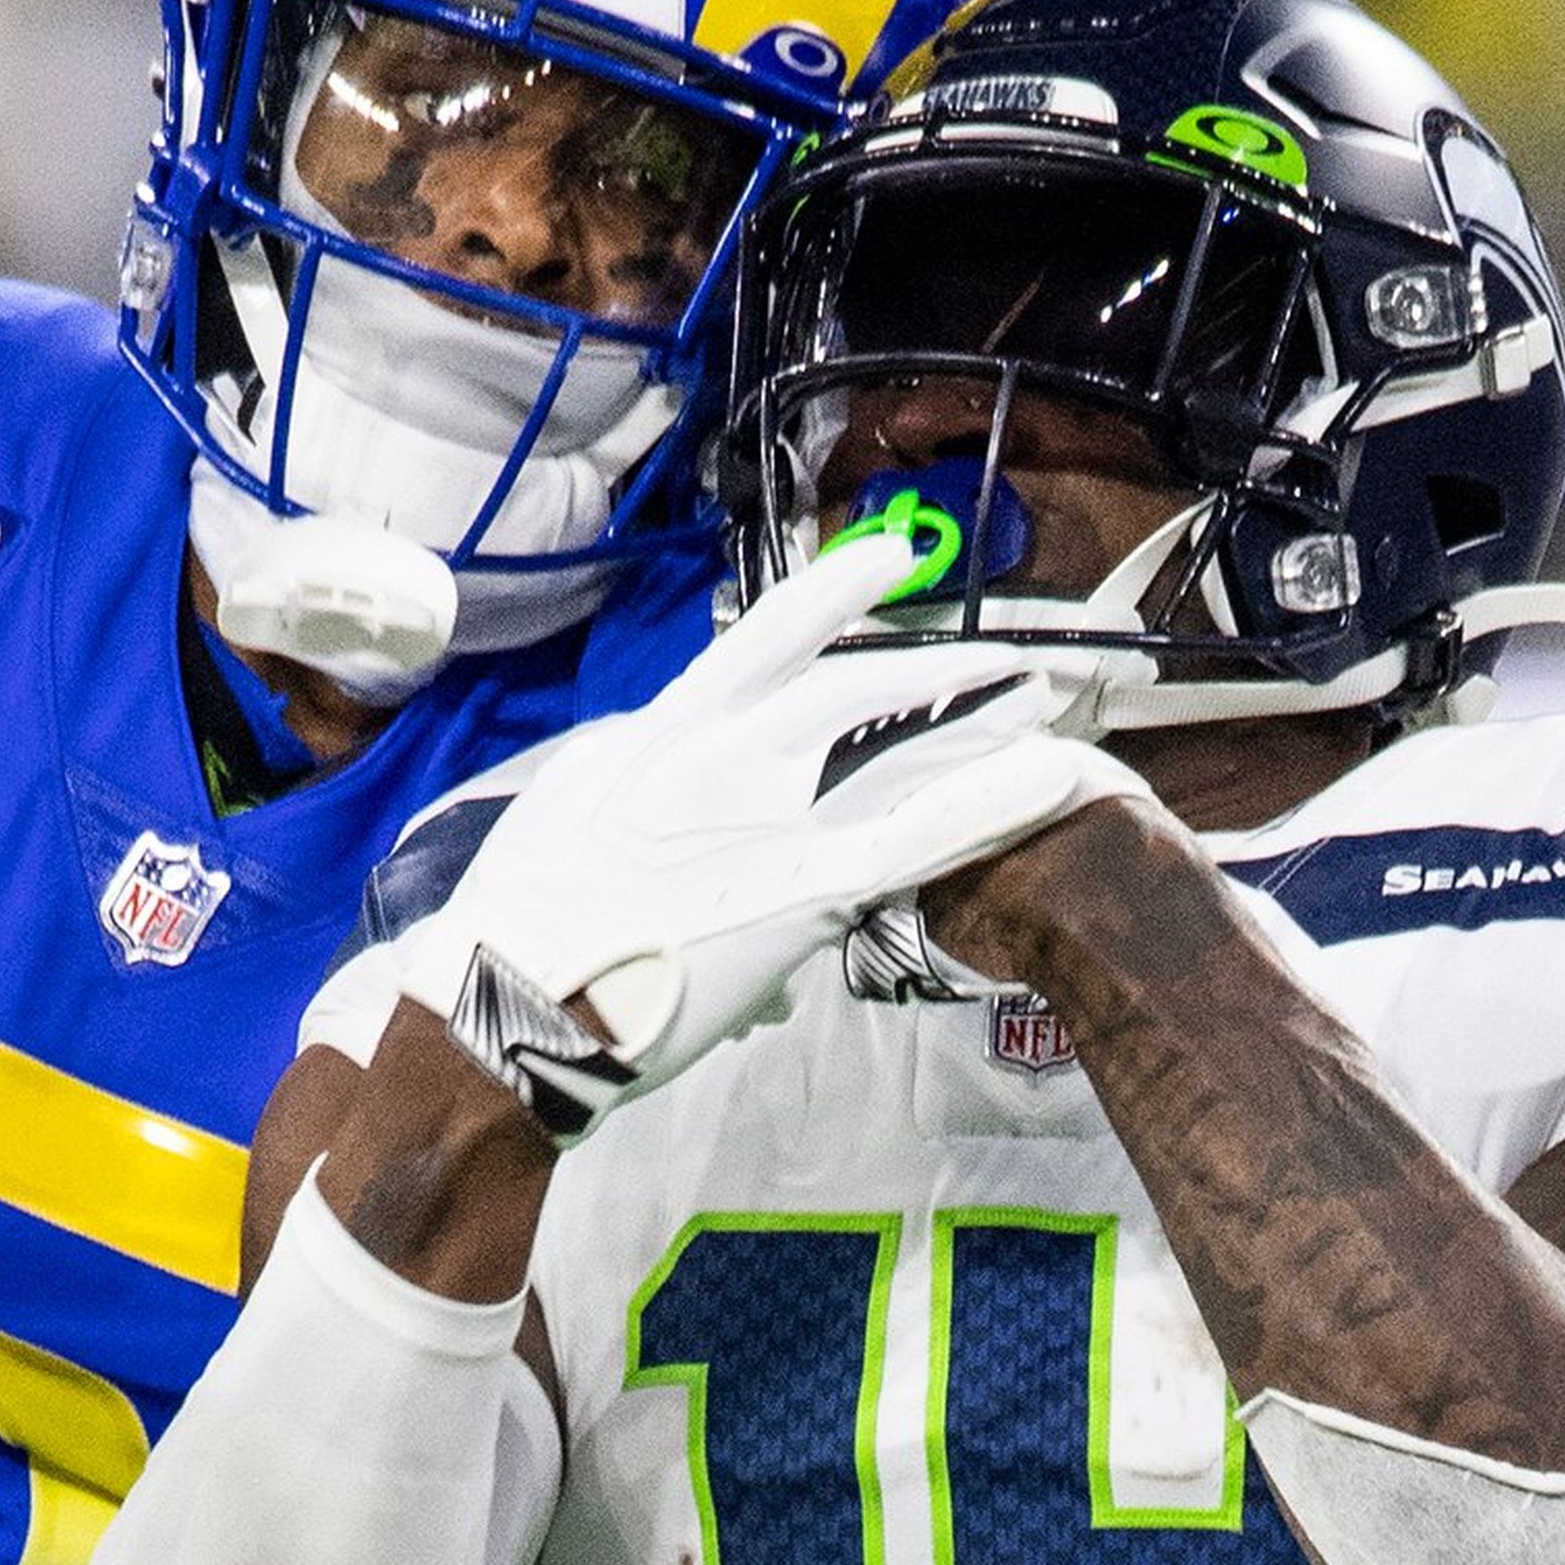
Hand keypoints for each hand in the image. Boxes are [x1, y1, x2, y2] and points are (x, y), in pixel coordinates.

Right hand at [392, 534, 1145, 1136]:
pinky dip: (995, 800)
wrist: (506, 1006)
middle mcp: (731, 754)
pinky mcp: (809, 893)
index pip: (768, 633)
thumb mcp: (570, 801)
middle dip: (940, 667)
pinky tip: (1058, 774)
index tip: (896, 559)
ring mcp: (775, 820)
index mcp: (669, 728)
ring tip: (1048, 697)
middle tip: (1008, 656)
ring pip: (903, 746)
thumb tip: (669, 739)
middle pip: (858, 686)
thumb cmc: (522, 919)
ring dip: (984, 716)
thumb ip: (636, 758)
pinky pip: (923, 835)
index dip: (839, 588)